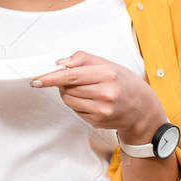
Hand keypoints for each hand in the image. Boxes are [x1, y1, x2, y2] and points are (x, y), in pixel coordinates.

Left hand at [30, 50, 165, 140]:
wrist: (143, 110)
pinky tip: (91, 101)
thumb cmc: (126, 84)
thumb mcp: (110, 65)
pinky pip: (75, 110)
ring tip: (85, 90)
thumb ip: (84, 60)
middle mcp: (105, 93)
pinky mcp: (97, 121)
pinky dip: (78, 104)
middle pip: (67, 88)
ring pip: (69, 100)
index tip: (37, 79)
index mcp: (108, 75)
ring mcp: (101, 110)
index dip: (51, 77)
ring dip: (69, 93)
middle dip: (64, 83)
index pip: (71, 75)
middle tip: (73, 80)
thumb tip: (60, 63)